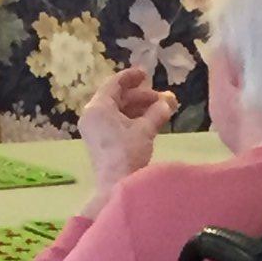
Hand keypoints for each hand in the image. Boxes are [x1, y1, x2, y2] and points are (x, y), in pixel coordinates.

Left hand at [78, 68, 176, 208]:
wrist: (115, 186)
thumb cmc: (127, 154)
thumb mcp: (144, 131)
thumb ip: (157, 113)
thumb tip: (169, 102)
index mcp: (98, 107)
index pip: (114, 84)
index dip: (131, 78)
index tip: (146, 74)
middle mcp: (93, 115)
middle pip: (117, 98)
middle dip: (139, 97)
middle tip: (160, 99)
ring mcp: (94, 129)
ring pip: (117, 112)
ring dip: (137, 110)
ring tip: (158, 111)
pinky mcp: (99, 143)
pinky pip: (115, 124)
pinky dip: (130, 121)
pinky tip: (147, 124)